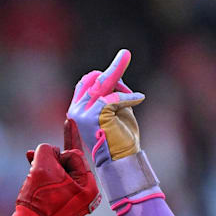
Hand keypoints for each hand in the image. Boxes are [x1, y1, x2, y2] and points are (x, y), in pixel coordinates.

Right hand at [6, 120, 100, 215]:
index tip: (47, 163)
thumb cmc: (38, 198)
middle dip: (56, 154)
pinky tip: (32, 162)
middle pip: (71, 163)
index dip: (58, 154)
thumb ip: (47, 150)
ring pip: (61, 171)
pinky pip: (57, 181)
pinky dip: (46, 173)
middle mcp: (86, 194)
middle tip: (66, 127)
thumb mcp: (42, 165)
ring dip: (46, 163)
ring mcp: (76, 199)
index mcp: (89, 187)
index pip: (76, 156)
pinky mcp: (64, 202)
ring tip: (31, 156)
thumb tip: (50, 150)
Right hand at [66, 49, 145, 166]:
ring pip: (102, 83)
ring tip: (125, 55)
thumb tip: (115, 72)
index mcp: (77, 109)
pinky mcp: (95, 116)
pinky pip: (114, 97)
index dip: (102, 75)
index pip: (86, 82)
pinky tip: (139, 99)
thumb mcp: (114, 110)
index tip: (119, 66)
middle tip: (126, 60)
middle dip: (113, 74)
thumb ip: (111, 92)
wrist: (121, 161)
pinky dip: (129, 97)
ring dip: (117, 70)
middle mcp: (76, 110)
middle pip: (93, 78)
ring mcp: (84, 113)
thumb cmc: (119, 136)